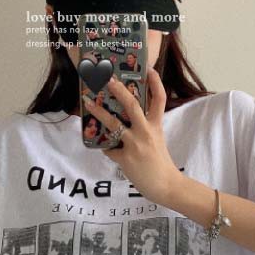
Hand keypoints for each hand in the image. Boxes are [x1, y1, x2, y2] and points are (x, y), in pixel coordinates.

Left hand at [83, 66, 182, 206]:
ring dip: (99, 112)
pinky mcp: (126, 158)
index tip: (150, 69)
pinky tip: (103, 147)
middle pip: (133, 105)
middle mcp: (146, 132)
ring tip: (88, 103)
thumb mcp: (157, 140)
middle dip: (120, 91)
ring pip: (114, 124)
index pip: (160, 100)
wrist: (165, 185)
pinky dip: (105, 147)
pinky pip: (109, 149)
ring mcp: (135, 145)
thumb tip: (125, 120)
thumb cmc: (160, 163)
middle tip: (108, 79)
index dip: (155, 83)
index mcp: (156, 126)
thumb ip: (145, 128)